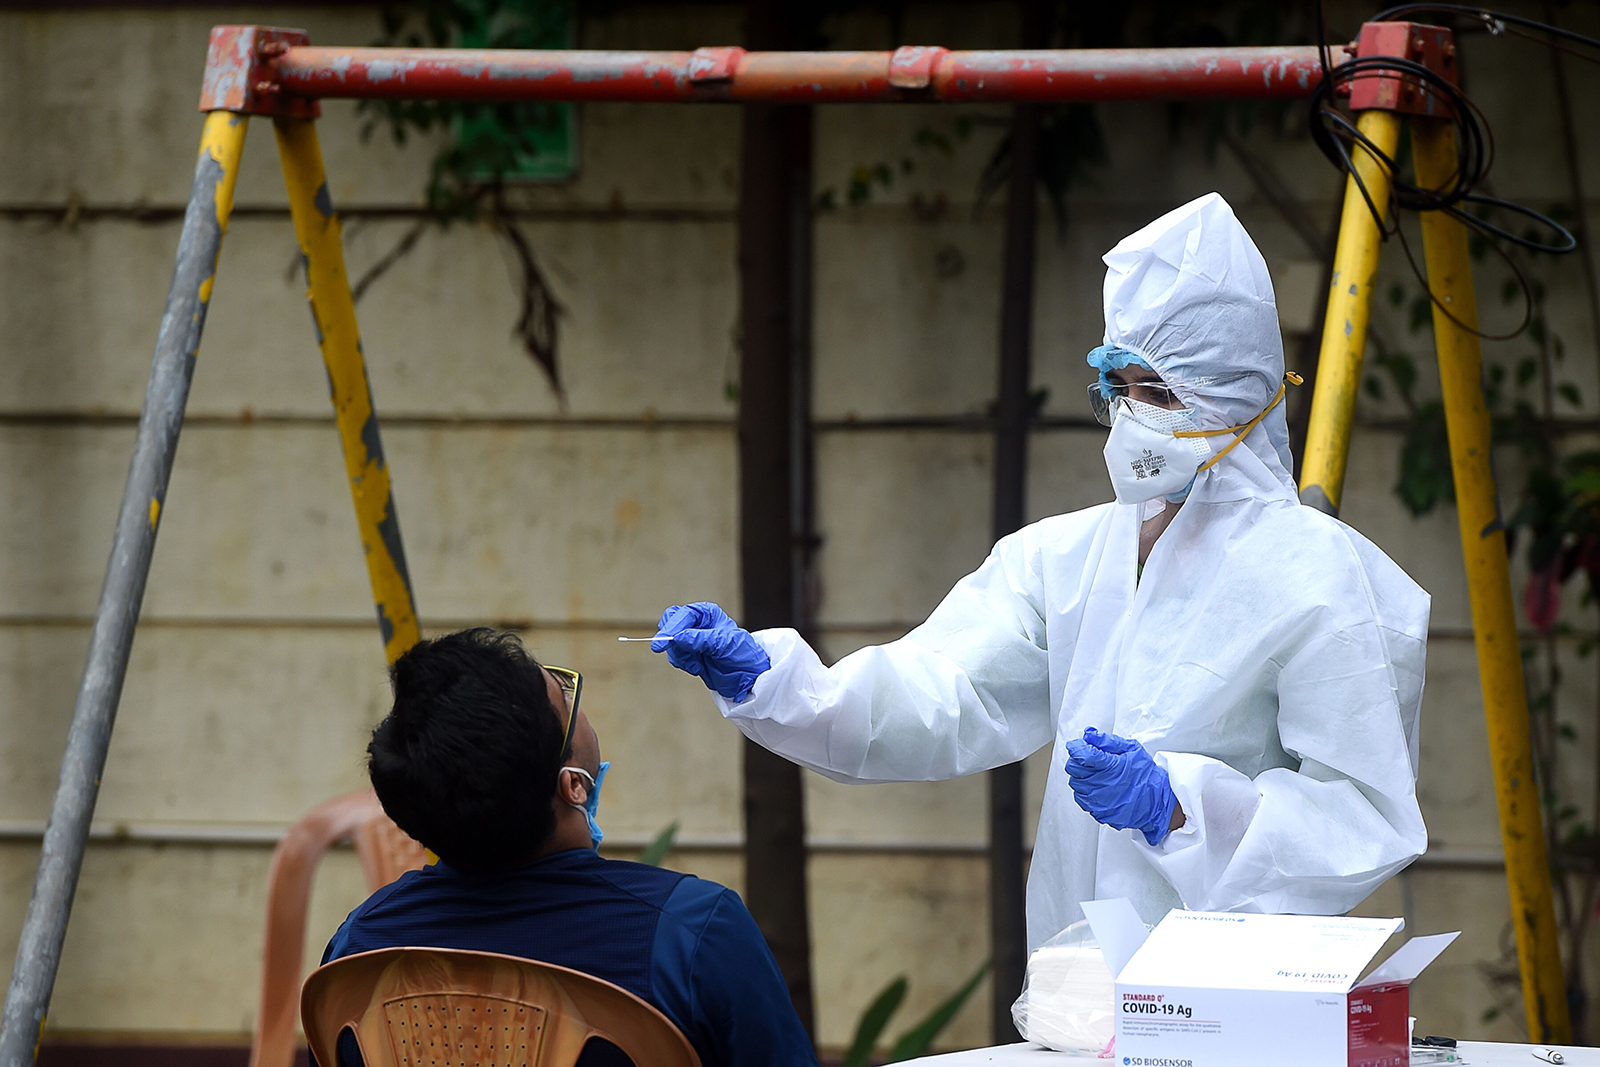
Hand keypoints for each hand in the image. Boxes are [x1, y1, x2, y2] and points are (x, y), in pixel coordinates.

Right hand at [654, 602, 770, 702]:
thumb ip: (701, 639)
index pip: (684, 614)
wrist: (749, 677)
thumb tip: (679, 637)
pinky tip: (697, 668)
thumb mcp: (725, 643)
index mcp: (708, 613)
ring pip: (671, 642)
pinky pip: (676, 656)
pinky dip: (683, 663)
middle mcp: (698, 624)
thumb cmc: (743, 654)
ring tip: (696, 665)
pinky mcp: (691, 655)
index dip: (672, 626)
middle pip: (671, 623)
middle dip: (670, 638)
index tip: (665, 641)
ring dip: (679, 655)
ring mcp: (692, 640)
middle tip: (664, 649)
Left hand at [1064, 727, 1179, 845]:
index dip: (1076, 747)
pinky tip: (1098, 787)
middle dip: (1078, 760)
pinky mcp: (1098, 812)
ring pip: (1075, 784)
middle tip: (1090, 759)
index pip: (1081, 754)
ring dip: (1082, 776)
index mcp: (1110, 766)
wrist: (1157, 802)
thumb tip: (1089, 735)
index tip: (1077, 745)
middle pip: (1073, 768)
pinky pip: (1081, 799)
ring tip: (1097, 774)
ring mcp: (1099, 800)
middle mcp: (1101, 784)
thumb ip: (1107, 741)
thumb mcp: (1132, 750)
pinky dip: (1085, 791)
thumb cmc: (1146, 775)